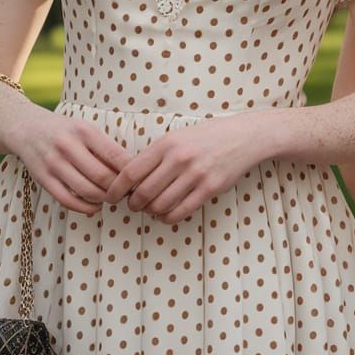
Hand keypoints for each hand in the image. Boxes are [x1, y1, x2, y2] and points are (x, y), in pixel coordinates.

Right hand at [14, 109, 132, 215]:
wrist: (27, 128)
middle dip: (119, 189)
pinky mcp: (43, 179)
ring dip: (104, 199)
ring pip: (86, 190)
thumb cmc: (65, 131)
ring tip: (112, 199)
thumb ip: (105, 147)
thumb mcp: (86, 130)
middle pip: (102, 176)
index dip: (130, 171)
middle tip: (128, 194)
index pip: (115, 155)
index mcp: (85, 131)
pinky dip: (84, 207)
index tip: (140, 178)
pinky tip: (94, 206)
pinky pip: (67, 200)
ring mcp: (54, 164)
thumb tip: (131, 170)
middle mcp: (69, 147)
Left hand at [103, 113, 267, 223]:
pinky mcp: (210, 188)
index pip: (131, 171)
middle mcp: (179, 158)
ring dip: (151, 212)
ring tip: (151, 209)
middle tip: (133, 205)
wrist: (243, 136)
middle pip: (143, 193)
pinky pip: (181, 212)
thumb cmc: (207, 136)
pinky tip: (166, 214)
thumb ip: (156, 154)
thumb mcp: (178, 136)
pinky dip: (168, 218)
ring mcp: (195, 174)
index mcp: (167, 143)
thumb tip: (130, 179)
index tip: (111, 197)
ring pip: (160, 205)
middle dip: (133, 204)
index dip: (116, 188)